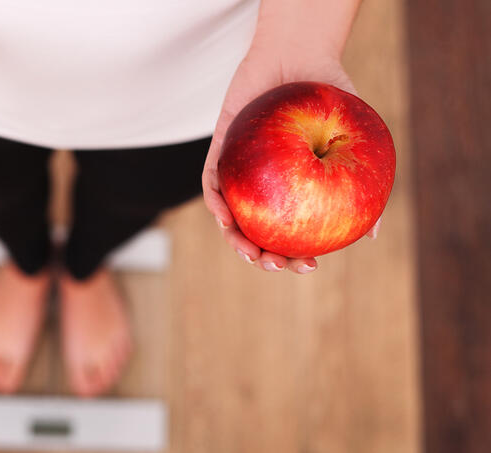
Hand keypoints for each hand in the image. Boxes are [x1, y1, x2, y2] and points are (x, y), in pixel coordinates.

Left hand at [202, 46, 379, 273]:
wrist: (299, 54)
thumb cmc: (329, 96)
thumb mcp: (353, 138)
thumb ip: (361, 181)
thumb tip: (373, 233)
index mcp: (292, 188)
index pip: (290, 232)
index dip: (295, 255)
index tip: (308, 266)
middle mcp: (264, 185)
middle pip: (256, 232)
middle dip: (262, 257)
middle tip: (276, 265)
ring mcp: (240, 170)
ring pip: (230, 216)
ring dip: (235, 239)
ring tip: (250, 252)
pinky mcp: (219, 150)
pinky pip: (212, 181)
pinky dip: (216, 202)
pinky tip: (224, 215)